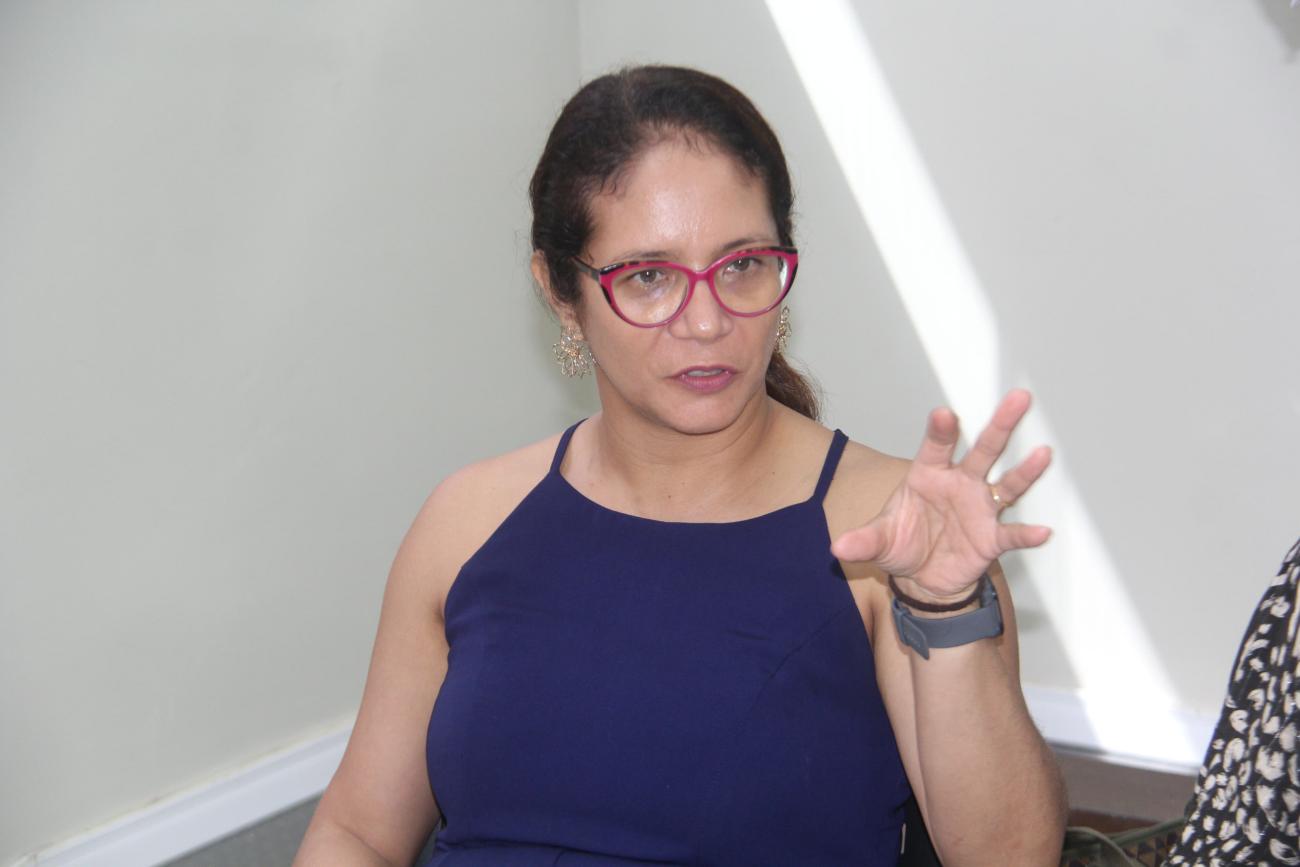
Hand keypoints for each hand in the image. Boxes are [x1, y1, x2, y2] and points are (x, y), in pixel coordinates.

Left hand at [830, 389, 1051, 603]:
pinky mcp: (992, 538)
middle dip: (1000, 424)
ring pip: (1006, 483)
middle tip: (1017, 398)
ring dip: (1025, 470)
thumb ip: (862, 541)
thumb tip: (839, 547)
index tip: (944, 413)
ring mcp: (979, 509)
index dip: (941, 429)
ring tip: (1043, 453)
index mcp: (929, 475)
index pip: (936, 446)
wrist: (922, 578)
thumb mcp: (877, 541)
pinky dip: (1027, 533)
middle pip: (983, 450)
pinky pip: (1012, 534)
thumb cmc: (903, 544)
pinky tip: (1042, 531)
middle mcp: (959, 484)